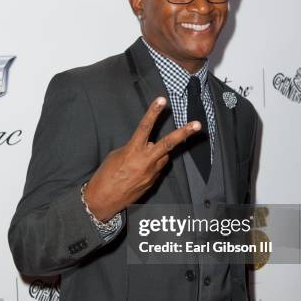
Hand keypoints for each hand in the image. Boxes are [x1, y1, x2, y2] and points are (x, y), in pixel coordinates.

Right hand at [84, 97, 200, 220]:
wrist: (103, 200)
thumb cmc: (105, 175)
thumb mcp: (117, 155)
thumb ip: (134, 147)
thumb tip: (146, 145)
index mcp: (132, 151)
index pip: (145, 127)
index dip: (153, 112)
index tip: (162, 100)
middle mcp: (145, 161)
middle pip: (168, 143)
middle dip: (184, 133)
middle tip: (197, 125)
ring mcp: (151, 173)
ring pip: (164, 157)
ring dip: (158, 154)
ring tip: (140, 161)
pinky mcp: (153, 183)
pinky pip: (158, 169)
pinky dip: (153, 165)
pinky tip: (139, 172)